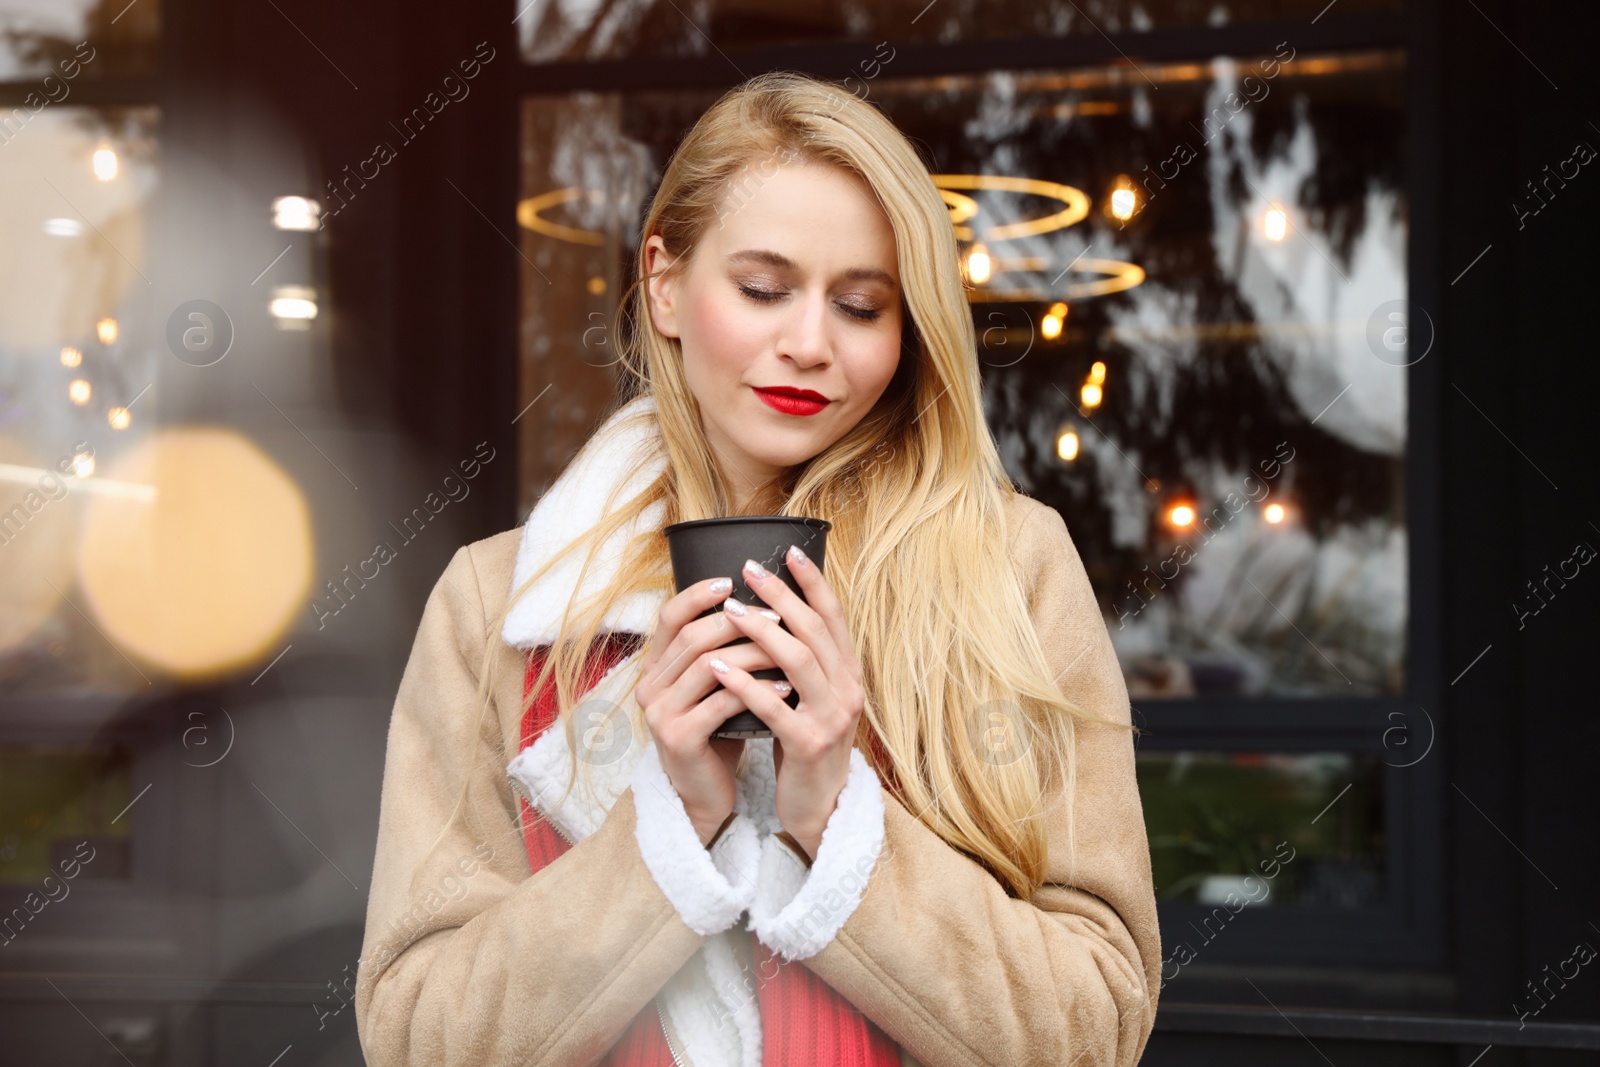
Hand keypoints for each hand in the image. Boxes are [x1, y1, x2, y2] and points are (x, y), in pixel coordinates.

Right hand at [634, 576, 783, 843]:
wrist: (705, 793)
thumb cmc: (716, 732)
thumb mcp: (713, 686)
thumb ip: (720, 651)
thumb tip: (759, 601)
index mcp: (656, 667)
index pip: (670, 616)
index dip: (699, 594)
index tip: (734, 580)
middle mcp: (650, 686)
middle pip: (694, 636)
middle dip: (740, 622)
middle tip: (778, 616)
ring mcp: (660, 713)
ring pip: (709, 665)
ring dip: (754, 653)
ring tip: (790, 648)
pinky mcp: (679, 739)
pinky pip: (721, 704)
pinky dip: (757, 692)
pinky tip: (785, 688)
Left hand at [713, 544, 865, 856]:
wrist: (820, 808)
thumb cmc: (806, 747)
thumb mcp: (813, 699)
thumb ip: (803, 663)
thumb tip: (774, 615)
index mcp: (848, 674)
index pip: (834, 618)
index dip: (813, 582)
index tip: (789, 550)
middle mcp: (847, 690)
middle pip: (814, 630)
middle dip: (781, 596)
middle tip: (749, 569)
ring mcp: (831, 717)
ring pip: (797, 661)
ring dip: (761, 631)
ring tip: (730, 611)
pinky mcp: (808, 744)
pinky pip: (773, 706)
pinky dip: (744, 683)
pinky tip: (717, 666)